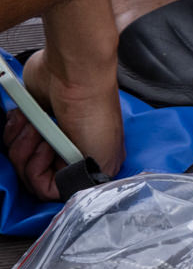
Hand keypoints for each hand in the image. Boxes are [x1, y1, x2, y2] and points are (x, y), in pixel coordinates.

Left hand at [4, 48, 123, 202]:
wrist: (75, 74)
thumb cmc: (93, 110)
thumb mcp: (103, 156)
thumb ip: (89, 182)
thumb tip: (73, 194)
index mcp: (88, 159)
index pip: (55, 187)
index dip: (43, 176)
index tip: (49, 156)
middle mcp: (67, 150)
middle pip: (32, 173)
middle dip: (29, 157)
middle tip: (40, 139)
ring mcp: (48, 134)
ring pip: (20, 157)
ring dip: (21, 142)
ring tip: (33, 125)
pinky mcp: (33, 119)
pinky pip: (12, 138)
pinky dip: (13, 130)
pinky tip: (24, 118)